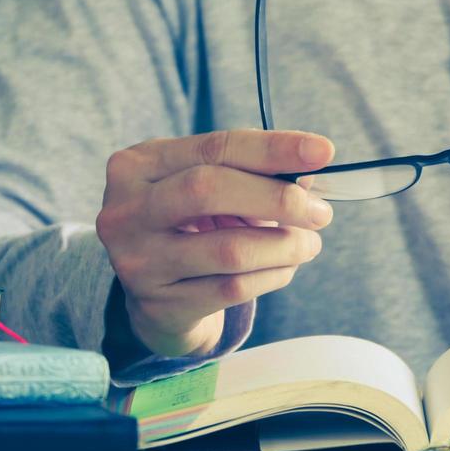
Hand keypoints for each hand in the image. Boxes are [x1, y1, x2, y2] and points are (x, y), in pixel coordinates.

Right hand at [95, 129, 334, 356]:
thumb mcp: (204, 186)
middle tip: (320, 211)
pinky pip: (233, 288)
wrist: (154, 294)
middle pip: (210, 190)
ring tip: (308, 243)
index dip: (272, 148)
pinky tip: (285, 267)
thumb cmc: (187, 225)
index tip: (322, 151)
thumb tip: (308, 170)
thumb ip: (248, 171)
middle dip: (278, 197)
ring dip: (285, 245)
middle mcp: (127, 210)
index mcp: (137, 166)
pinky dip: (272, 275)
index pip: (214, 147)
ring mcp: (139, 260)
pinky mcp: (159, 304)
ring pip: (229, 249)